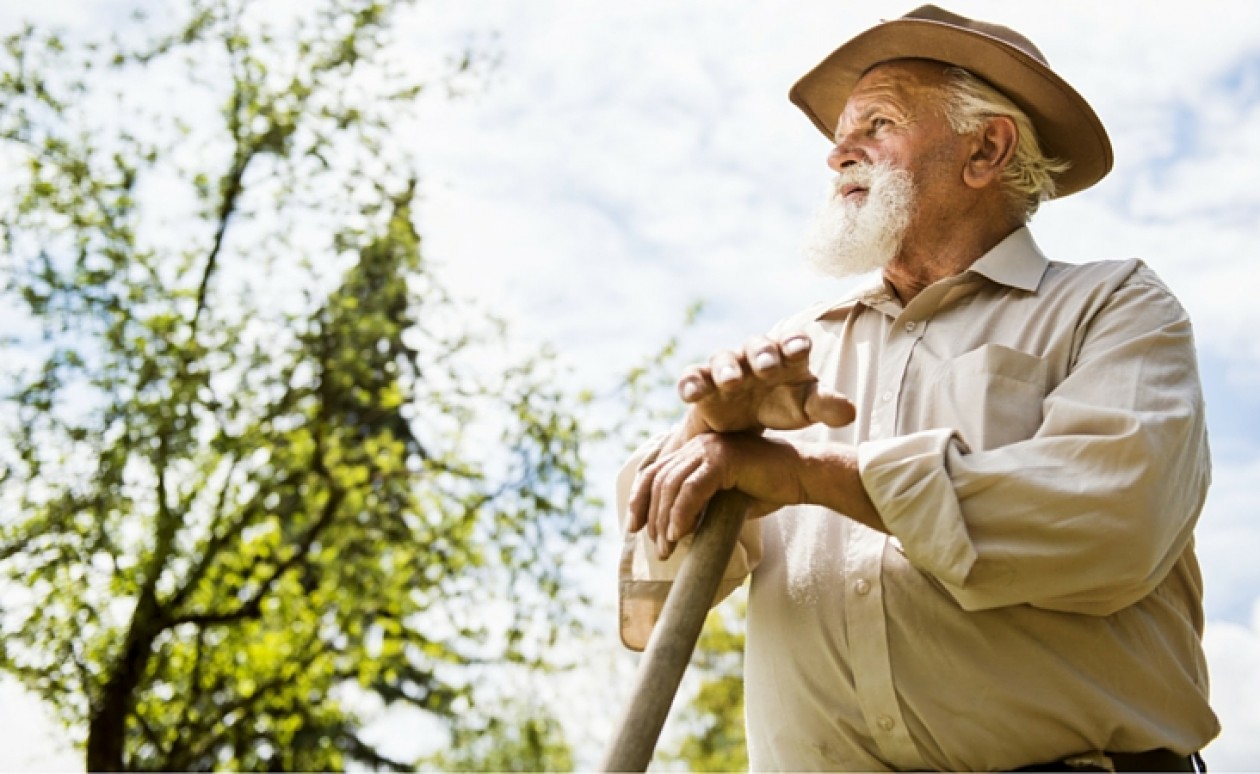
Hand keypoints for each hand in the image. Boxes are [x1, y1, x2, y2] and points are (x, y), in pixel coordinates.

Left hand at [628, 432, 792, 558]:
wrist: (803, 477)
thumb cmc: (768, 489)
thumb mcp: (724, 498)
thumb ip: (699, 506)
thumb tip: (673, 534)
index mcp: (695, 450)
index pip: (655, 473)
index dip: (639, 500)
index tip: (634, 528)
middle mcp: (698, 444)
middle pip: (658, 480)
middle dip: (652, 518)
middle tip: (660, 549)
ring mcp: (710, 449)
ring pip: (671, 486)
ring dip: (665, 521)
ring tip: (668, 548)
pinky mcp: (723, 459)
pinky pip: (692, 488)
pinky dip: (682, 513)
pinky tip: (682, 534)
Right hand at [673, 333, 854, 442]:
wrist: (742, 425)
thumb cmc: (781, 405)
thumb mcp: (805, 408)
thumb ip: (826, 406)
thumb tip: (850, 412)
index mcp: (785, 357)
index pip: (792, 342)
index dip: (794, 343)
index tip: (798, 349)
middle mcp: (754, 356)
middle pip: (757, 345)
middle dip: (762, 353)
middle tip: (767, 366)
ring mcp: (726, 368)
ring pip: (723, 359)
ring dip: (726, 367)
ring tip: (730, 381)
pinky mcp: (701, 384)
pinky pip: (692, 378)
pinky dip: (690, 383)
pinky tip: (690, 393)